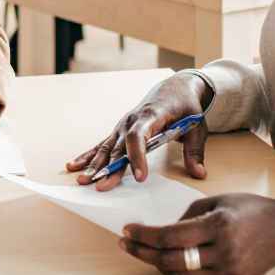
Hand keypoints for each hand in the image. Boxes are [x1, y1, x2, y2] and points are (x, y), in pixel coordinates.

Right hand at [66, 71, 211, 190]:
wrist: (175, 87)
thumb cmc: (186, 107)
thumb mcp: (197, 126)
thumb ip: (195, 151)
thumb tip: (200, 174)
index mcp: (152, 115)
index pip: (139, 136)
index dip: (137, 156)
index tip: (139, 176)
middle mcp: (132, 120)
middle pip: (119, 147)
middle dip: (110, 168)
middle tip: (102, 187)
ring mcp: (123, 125)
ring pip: (107, 147)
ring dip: (95, 164)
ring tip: (83, 181)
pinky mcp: (119, 130)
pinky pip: (102, 144)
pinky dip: (88, 155)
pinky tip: (74, 166)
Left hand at [120, 192, 274, 274]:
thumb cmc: (252, 209)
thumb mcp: (219, 201)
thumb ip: (188, 215)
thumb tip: (162, 231)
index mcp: (219, 226)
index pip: (170, 236)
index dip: (144, 236)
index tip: (127, 231)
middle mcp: (223, 253)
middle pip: (170, 260)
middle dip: (143, 253)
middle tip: (126, 244)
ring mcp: (228, 272)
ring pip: (180, 274)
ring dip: (157, 263)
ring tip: (142, 250)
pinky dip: (178, 270)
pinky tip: (166, 259)